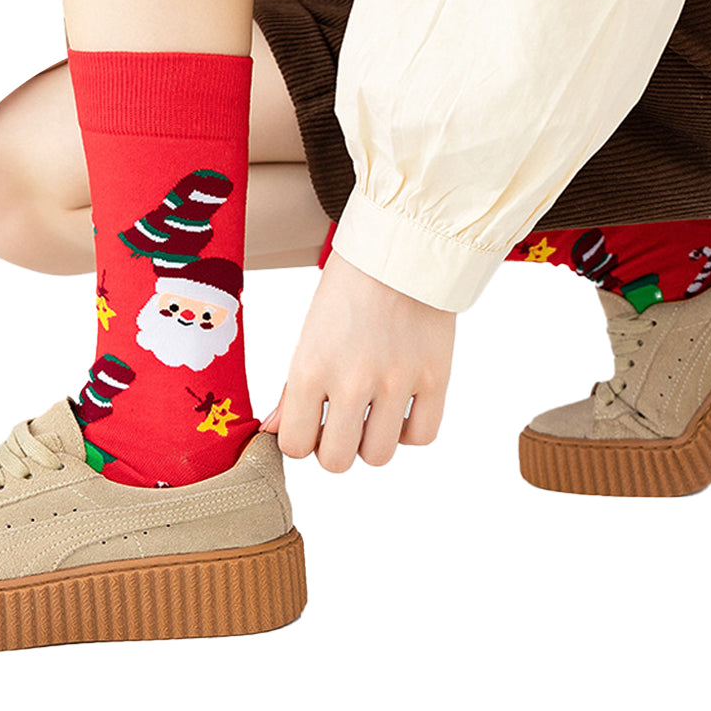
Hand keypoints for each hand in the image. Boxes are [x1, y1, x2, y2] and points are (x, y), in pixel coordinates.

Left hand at [258, 247, 455, 471]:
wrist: (401, 249)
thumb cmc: (347, 288)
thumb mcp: (308, 334)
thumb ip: (292, 388)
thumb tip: (275, 431)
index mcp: (309, 367)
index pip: (294, 444)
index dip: (299, 440)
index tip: (307, 425)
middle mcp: (352, 381)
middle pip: (336, 461)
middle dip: (333, 449)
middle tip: (338, 423)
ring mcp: (396, 382)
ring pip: (379, 456)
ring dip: (371, 442)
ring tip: (370, 413)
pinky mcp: (435, 378)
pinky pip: (421, 436)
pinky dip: (409, 431)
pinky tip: (399, 408)